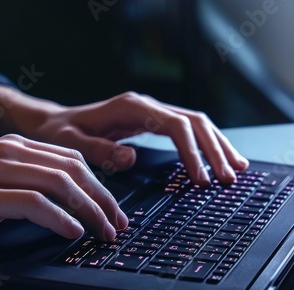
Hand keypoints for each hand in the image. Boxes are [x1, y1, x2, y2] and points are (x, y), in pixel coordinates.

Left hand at [0, 86, 248, 183]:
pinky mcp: (153, 122)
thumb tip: (131, 157)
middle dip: (215, 150)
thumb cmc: (61, 133)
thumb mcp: (71, 143)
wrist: (56, 123)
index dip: (192, 152)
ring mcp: (152, 112)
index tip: (201, 179)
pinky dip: (206, 144)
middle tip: (228, 179)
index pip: (175, 126)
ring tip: (237, 169)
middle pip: (194, 121)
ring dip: (218, 145)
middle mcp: (147, 106)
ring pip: (197, 123)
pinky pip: (187, 130)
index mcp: (132, 108)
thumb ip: (98, 150)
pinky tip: (217, 160)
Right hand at [0, 135, 127, 250]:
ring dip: (89, 211)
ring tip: (103, 232)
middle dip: (103, 199)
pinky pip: (35, 204)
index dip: (99, 185)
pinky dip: (60, 219)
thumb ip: (28, 182)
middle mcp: (11, 152)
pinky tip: (72, 232)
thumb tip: (69, 204)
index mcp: (17, 147)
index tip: (114, 209)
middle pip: (74, 170)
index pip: (72, 160)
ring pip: (61, 185)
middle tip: (118, 223)